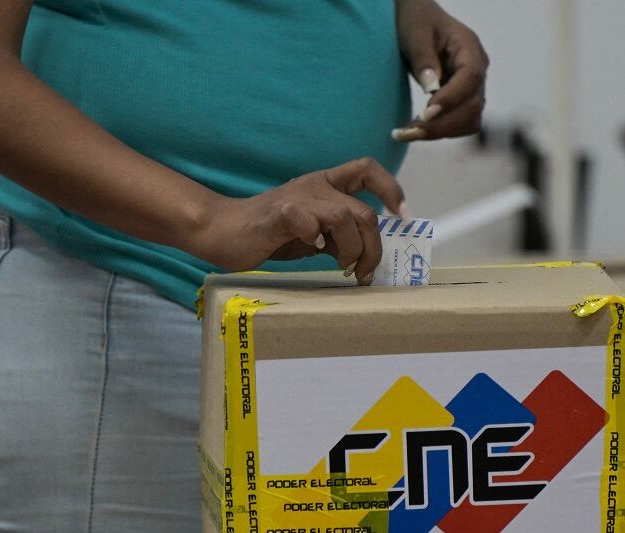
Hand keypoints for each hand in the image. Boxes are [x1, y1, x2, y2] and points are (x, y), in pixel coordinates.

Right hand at [192, 158, 407, 285]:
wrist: (222, 231)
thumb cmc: (268, 235)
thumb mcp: (313, 236)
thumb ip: (338, 237)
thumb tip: (364, 256)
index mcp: (325, 185)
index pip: (367, 169)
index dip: (391, 188)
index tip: (401, 216)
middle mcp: (315, 186)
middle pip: (364, 211)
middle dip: (373, 246)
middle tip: (363, 271)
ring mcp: (298, 198)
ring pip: (345, 217)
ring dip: (351, 249)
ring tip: (341, 266)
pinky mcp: (279, 214)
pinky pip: (309, 222)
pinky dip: (316, 238)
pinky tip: (311, 249)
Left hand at [394, 0, 488, 141]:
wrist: (419, 21)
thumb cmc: (417, 21)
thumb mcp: (415, 33)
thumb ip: (423, 58)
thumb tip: (431, 89)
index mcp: (469, 47)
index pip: (470, 77)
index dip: (451, 98)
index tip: (426, 113)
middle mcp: (478, 69)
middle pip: (472, 105)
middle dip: (442, 123)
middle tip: (408, 132)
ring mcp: (473, 86)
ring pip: (470, 120)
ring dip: (441, 131)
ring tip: (407, 133)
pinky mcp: (463, 100)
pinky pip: (460, 123)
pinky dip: (441, 130)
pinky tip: (416, 129)